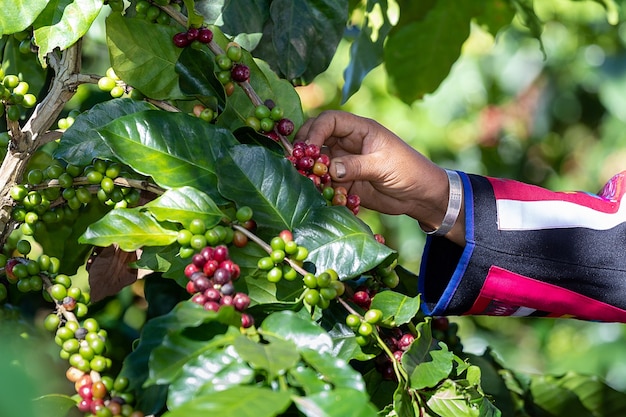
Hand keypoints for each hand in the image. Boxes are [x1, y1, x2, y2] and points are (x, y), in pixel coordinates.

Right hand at [295, 110, 464, 244]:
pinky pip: (324, 181)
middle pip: (316, 137)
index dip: (314, 131)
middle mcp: (348, 143)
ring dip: (309, 170)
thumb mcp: (383, 166)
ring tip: (305, 181)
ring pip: (317, 160)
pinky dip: (318, 186)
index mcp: (360, 129)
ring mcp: (344, 162)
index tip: (307, 150)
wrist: (419, 195)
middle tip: (296, 165)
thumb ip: (356, 166)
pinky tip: (319, 193)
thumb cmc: (408, 171)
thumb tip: (330, 168)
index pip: (329, 121)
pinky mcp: (344, 181)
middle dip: (304, 149)